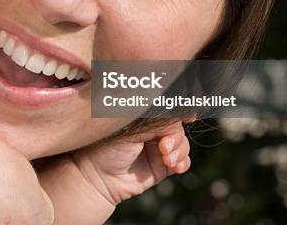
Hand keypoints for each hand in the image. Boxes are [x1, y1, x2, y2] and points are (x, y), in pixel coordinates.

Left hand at [73, 120, 190, 205]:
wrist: (99, 177)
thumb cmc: (106, 147)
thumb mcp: (130, 129)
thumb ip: (153, 120)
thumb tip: (176, 111)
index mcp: (144, 117)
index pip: (167, 111)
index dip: (179, 113)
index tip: (187, 117)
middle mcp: (153, 131)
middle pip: (177, 128)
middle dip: (175, 137)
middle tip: (164, 147)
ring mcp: (159, 148)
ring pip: (182, 144)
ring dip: (179, 151)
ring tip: (167, 159)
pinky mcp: (163, 166)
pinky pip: (182, 161)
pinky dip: (182, 162)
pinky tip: (175, 167)